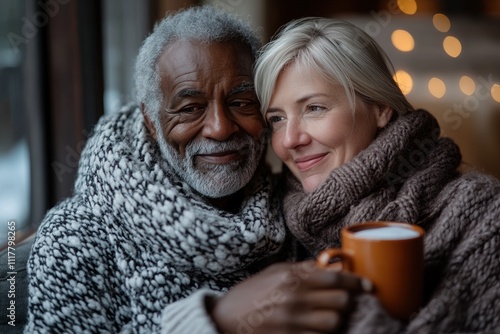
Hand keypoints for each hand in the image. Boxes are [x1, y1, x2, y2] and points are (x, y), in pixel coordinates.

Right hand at [210, 260, 371, 333]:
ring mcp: (293, 321)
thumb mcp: (274, 272)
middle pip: (341, 301)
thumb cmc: (251, 293)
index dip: (357, 282)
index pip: (335, 277)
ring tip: (332, 316)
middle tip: (345, 300)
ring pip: (335, 322)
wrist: (225, 320)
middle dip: (347, 301)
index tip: (368, 286)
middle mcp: (294, 298)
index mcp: (291, 277)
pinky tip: (320, 328)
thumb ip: (302, 268)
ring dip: (338, 320)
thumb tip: (331, 264)